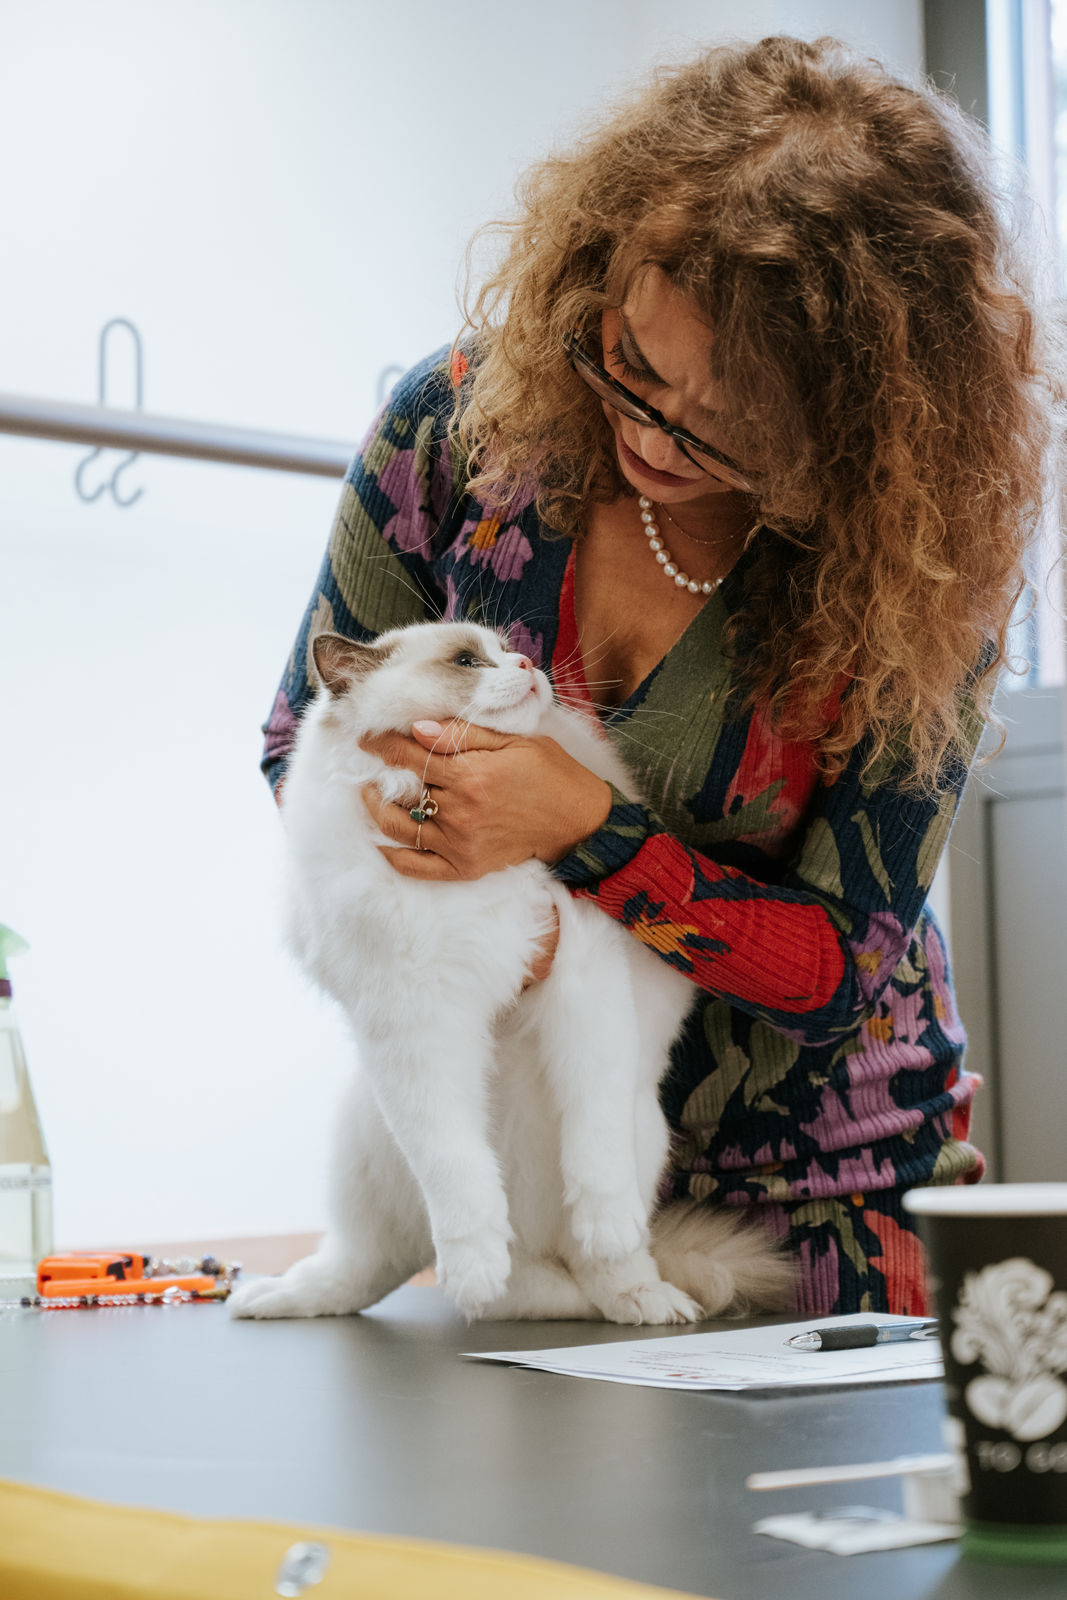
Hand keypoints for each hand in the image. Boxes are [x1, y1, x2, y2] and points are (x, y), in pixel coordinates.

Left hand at [359, 717, 612, 885]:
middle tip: (369, 767)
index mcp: (470, 775)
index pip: (410, 757)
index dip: (383, 745)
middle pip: (401, 791)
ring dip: (378, 811)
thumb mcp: (512, 741)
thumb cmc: (549, 772)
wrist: (578, 820)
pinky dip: (395, 857)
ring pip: (401, 828)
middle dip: (379, 776)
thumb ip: (462, 735)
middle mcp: (460, 811)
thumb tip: (416, 728)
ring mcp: (460, 843)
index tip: (367, 738)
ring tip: (371, 797)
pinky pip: (419, 867)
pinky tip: (384, 843)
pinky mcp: (465, 867)